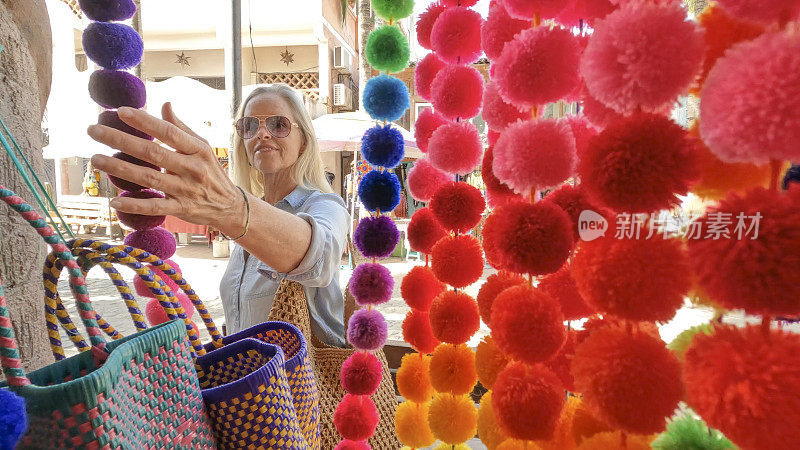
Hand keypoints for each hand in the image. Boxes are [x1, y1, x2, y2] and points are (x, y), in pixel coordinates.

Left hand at [88, 104, 246, 235]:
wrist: (230, 206)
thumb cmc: (212, 172)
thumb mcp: (203, 148)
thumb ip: (181, 128)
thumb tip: (164, 104)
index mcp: (198, 149)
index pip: (168, 132)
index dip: (144, 121)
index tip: (120, 111)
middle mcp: (192, 168)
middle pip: (152, 153)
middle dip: (120, 140)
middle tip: (93, 130)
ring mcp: (186, 190)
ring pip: (149, 178)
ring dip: (119, 168)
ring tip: (95, 159)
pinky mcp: (181, 209)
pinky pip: (155, 207)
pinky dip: (135, 205)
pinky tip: (115, 200)